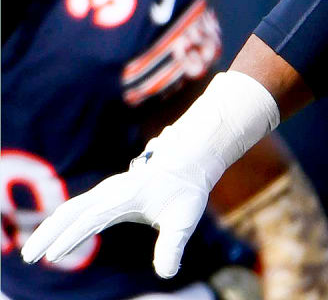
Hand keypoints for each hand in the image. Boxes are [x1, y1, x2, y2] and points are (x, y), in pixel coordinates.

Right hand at [22, 152, 209, 277]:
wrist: (188, 163)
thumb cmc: (186, 192)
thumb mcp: (184, 220)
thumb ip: (172, 246)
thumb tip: (167, 273)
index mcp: (127, 196)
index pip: (93, 218)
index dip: (73, 236)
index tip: (54, 255)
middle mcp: (111, 191)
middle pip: (70, 211)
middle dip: (47, 233)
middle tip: (29, 257)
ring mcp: (106, 192)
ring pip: (69, 209)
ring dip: (49, 229)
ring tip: (33, 254)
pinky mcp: (105, 196)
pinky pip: (78, 210)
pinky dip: (62, 225)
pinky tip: (56, 244)